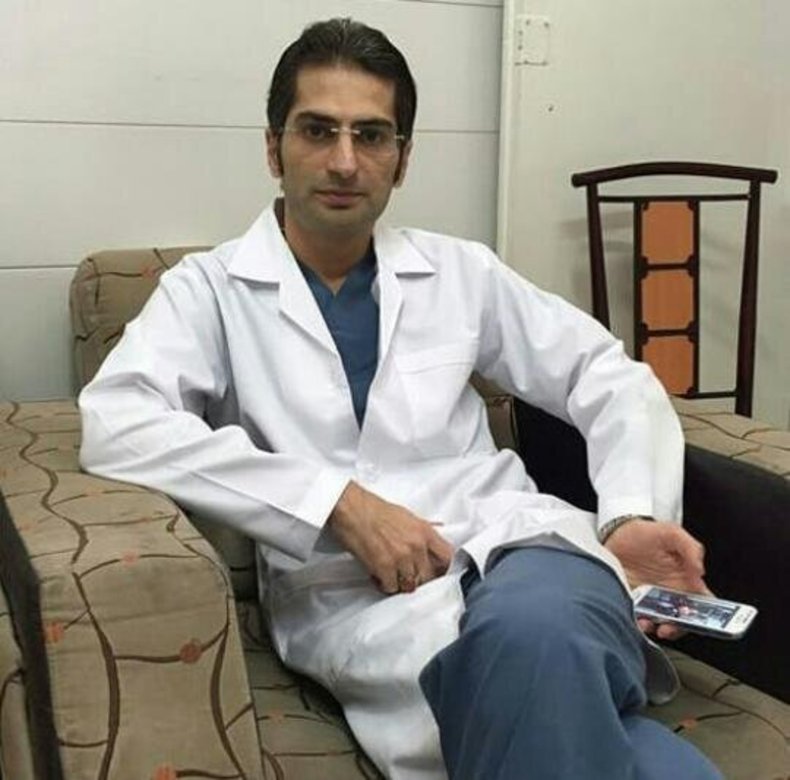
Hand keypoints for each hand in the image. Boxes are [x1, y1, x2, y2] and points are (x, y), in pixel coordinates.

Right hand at [328, 481, 453, 594]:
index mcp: (424, 531)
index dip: (442, 569)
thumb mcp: (405, 515)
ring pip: (410, 585)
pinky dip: (384, 584)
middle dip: (418, 579)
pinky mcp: (384, 567)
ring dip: (400, 583)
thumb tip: (437, 528)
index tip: (435, 572)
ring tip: (390, 573)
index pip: (447, 558)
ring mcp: (401, 558)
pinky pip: (391, 588)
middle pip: (429, 576)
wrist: (351, 509)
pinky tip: (378, 574)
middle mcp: (416, 545)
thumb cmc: (373, 510)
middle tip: (406, 574)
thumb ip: (423, 528)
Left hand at [605, 518, 709, 640]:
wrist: (615, 532)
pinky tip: (636, 618)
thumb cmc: (646, 532)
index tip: (700, 619)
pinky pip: (638, 617)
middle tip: (668, 627)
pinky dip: (638, 622)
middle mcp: (671, 594)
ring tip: (648, 623)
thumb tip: (700, 570)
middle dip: (677, 628)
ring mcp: (651, 600)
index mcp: (687, 581)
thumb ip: (690, 547)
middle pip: (682, 620)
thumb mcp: (671, 533)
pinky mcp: (633, 601)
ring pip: (660, 622)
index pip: (704, 605)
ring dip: (656, 627)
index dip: (707, 616)